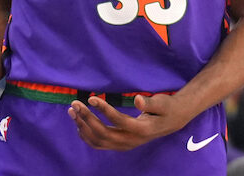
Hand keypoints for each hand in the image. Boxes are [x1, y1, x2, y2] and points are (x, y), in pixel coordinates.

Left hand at [67, 94, 190, 150]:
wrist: (171, 122)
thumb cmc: (166, 108)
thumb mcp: (162, 102)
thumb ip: (150, 103)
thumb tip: (137, 99)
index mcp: (142, 130)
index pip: (118, 121)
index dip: (104, 110)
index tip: (91, 98)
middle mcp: (131, 141)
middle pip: (104, 134)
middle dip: (87, 118)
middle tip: (75, 103)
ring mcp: (125, 145)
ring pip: (99, 141)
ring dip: (83, 127)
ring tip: (72, 111)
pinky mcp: (120, 144)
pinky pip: (99, 144)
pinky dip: (86, 135)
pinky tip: (79, 123)